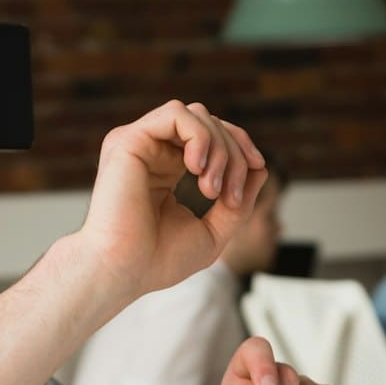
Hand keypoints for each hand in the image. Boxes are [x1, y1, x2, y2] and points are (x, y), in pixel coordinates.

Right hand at [73, 101, 267, 304]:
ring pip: (198, 115)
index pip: (213, 137)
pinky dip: (199, 136)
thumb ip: (238, 202)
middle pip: (211, 123)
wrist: (123, 271)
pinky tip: (197, 168)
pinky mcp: (128, 139)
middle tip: (229, 197)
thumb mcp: (214, 231)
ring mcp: (139, 142)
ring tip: (211, 189)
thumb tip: (261, 168)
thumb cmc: (158, 260)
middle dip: (235, 154)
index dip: (241, 147)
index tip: (258, 169)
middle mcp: (152, 150)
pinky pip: (177, 114)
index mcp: (167, 168)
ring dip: (219, 148)